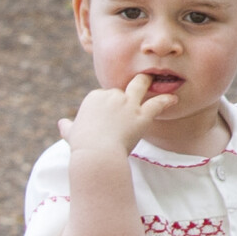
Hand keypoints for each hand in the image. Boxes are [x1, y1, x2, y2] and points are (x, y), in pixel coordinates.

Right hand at [58, 74, 176, 155]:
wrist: (97, 155)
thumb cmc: (83, 147)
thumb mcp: (72, 134)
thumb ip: (69, 127)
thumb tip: (62, 123)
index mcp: (94, 97)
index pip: (104, 96)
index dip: (108, 106)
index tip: (109, 117)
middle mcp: (111, 95)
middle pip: (120, 90)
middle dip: (126, 91)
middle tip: (132, 89)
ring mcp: (127, 104)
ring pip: (139, 86)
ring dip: (146, 82)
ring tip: (153, 80)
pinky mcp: (140, 115)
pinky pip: (157, 104)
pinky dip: (166, 101)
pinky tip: (174, 99)